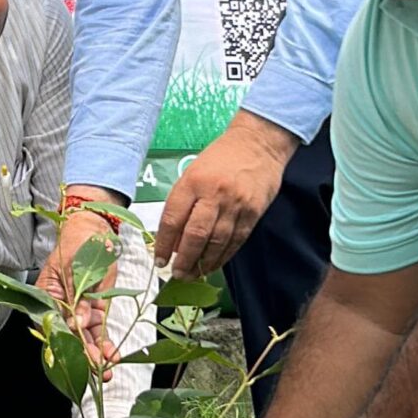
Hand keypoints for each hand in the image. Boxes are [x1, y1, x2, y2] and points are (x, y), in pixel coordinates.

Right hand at [38, 198, 122, 361]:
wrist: (94, 232)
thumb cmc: (77, 244)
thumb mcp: (77, 267)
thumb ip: (77, 297)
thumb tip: (77, 323)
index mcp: (46, 296)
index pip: (53, 325)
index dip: (65, 343)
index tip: (77, 357)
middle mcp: (60, 308)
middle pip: (69, 336)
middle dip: (84, 355)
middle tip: (97, 370)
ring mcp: (78, 310)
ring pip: (85, 338)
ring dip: (96, 355)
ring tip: (107, 371)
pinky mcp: (94, 310)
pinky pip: (98, 331)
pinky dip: (105, 344)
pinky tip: (113, 356)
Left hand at [155, 111, 298, 275]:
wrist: (258, 144)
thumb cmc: (220, 157)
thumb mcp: (194, 173)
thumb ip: (183, 204)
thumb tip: (174, 240)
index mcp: (192, 182)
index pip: (173, 219)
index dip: (164, 244)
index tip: (160, 260)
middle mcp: (213, 194)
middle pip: (195, 235)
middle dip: (184, 259)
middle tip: (178, 273)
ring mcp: (235, 205)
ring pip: (217, 243)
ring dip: (203, 263)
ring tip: (194, 274)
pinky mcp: (253, 213)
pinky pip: (236, 241)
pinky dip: (223, 256)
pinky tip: (214, 265)